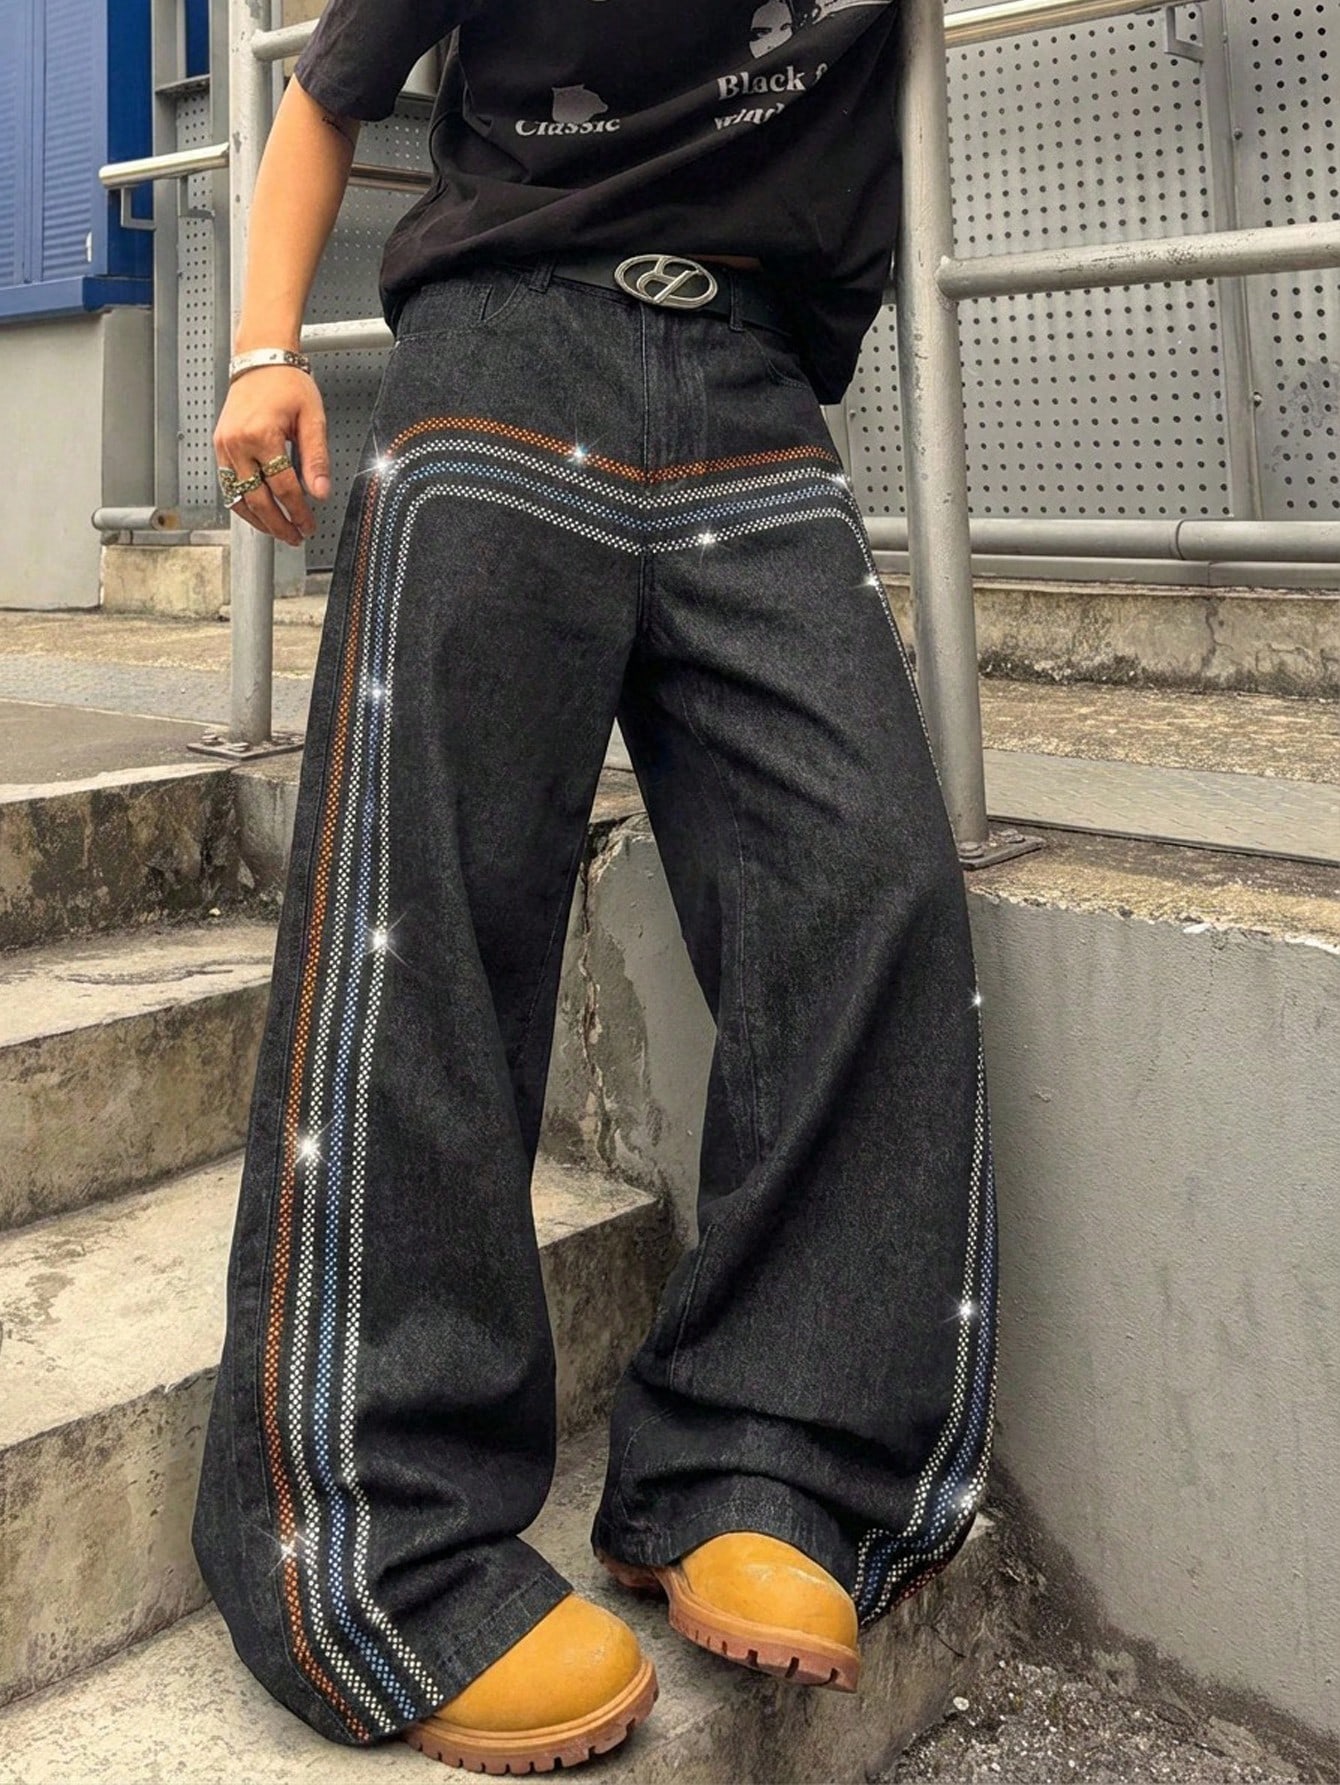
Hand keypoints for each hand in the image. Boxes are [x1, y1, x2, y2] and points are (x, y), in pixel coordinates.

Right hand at [214, 367, 331, 544]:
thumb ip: (317, 459)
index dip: (298, 512)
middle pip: (258, 500)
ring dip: (259, 521)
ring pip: (238, 499)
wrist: (260, 360)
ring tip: (279, 532)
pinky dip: (244, 504)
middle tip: (295, 537)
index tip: (309, 525)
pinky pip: (229, 486)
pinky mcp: (219, 448)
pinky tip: (260, 514)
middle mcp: (237, 443)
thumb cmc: (286, 383)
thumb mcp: (312, 418)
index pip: (283, 488)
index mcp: (261, 435)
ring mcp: (224, 447)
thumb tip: (321, 492)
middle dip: (279, 524)